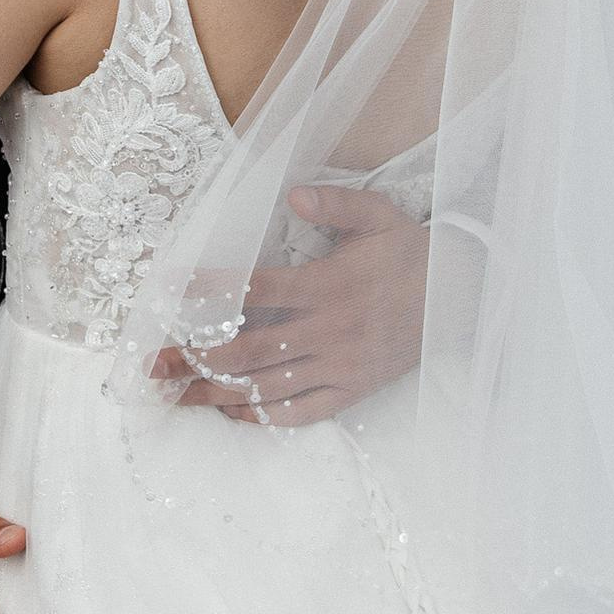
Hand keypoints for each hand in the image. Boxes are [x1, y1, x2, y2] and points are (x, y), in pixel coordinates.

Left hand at [153, 186, 426, 426]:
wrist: (461, 298)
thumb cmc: (410, 253)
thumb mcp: (378, 215)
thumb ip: (335, 204)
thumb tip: (293, 197)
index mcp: (328, 285)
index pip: (257, 291)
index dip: (211, 292)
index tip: (170, 292)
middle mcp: (329, 330)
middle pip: (250, 349)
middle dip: (195, 358)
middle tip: (152, 365)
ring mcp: (340, 365)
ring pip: (268, 386)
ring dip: (217, 393)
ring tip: (175, 396)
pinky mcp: (353, 389)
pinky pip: (303, 411)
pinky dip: (265, 417)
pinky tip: (233, 415)